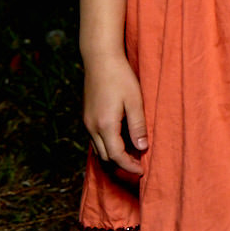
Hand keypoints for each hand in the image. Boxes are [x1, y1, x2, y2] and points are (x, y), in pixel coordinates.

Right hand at [82, 53, 146, 179]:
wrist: (100, 60)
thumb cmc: (120, 78)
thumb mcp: (135, 101)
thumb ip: (138, 126)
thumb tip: (142, 148)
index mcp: (105, 125)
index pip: (116, 155)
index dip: (130, 166)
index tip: (143, 171)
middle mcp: (92, 127)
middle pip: (105, 157)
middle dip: (121, 165)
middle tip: (139, 166)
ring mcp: (87, 123)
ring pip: (98, 149)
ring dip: (114, 156)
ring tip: (133, 157)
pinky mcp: (86, 117)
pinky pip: (95, 140)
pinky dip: (107, 146)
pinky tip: (121, 142)